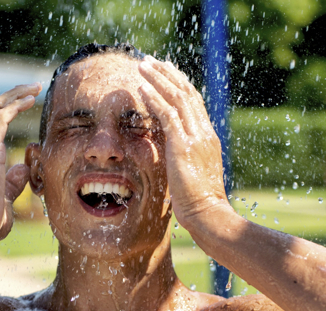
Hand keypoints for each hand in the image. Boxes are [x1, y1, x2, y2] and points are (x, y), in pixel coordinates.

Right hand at [0, 83, 41, 242]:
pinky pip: (0, 119)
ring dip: (15, 94)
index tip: (28, 101)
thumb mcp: (7, 195)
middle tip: (33, 88)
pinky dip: (14, 105)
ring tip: (34, 88)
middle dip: (13, 94)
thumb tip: (23, 168)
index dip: (9, 108)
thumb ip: (14, 181)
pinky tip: (29, 100)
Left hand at [138, 56, 228, 230]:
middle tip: (152, 60)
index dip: (179, 84)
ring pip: (177, 98)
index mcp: (207, 137)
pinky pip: (167, 115)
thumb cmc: (199, 201)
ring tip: (143, 65)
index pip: (193, 102)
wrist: (208, 212)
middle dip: (168, 74)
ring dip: (158, 79)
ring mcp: (195, 137)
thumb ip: (188, 159)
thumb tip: (177, 158)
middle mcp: (204, 131)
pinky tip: (142, 88)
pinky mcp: (184, 145)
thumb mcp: (196, 173)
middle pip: (186, 93)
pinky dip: (154, 99)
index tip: (166, 73)